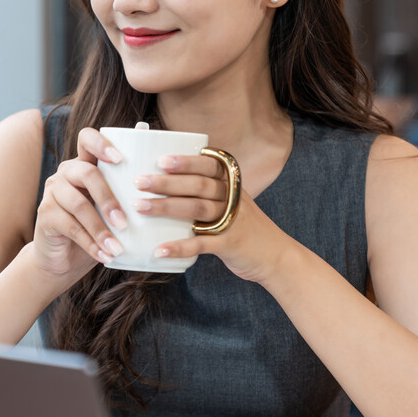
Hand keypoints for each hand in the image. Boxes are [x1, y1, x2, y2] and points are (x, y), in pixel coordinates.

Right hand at [33, 127, 127, 280]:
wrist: (64, 259)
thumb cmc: (97, 229)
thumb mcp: (113, 210)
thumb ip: (128, 192)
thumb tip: (160, 176)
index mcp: (84, 164)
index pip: (87, 138)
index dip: (101, 143)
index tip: (120, 159)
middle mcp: (66, 173)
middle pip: (87, 173)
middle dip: (109, 199)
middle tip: (125, 223)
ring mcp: (52, 192)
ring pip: (79, 205)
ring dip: (101, 229)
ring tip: (118, 248)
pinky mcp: (45, 214)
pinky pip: (70, 226)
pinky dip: (90, 243)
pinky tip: (105, 256)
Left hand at [133, 152, 291, 282]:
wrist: (278, 257)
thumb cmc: (246, 227)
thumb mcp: (234, 203)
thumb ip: (210, 192)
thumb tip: (169, 180)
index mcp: (232, 185)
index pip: (209, 165)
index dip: (186, 161)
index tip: (161, 159)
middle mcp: (233, 199)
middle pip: (198, 185)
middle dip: (167, 182)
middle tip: (139, 181)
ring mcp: (233, 221)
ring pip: (196, 210)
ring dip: (166, 207)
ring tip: (140, 207)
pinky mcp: (230, 245)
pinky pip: (201, 245)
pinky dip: (179, 247)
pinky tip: (159, 250)